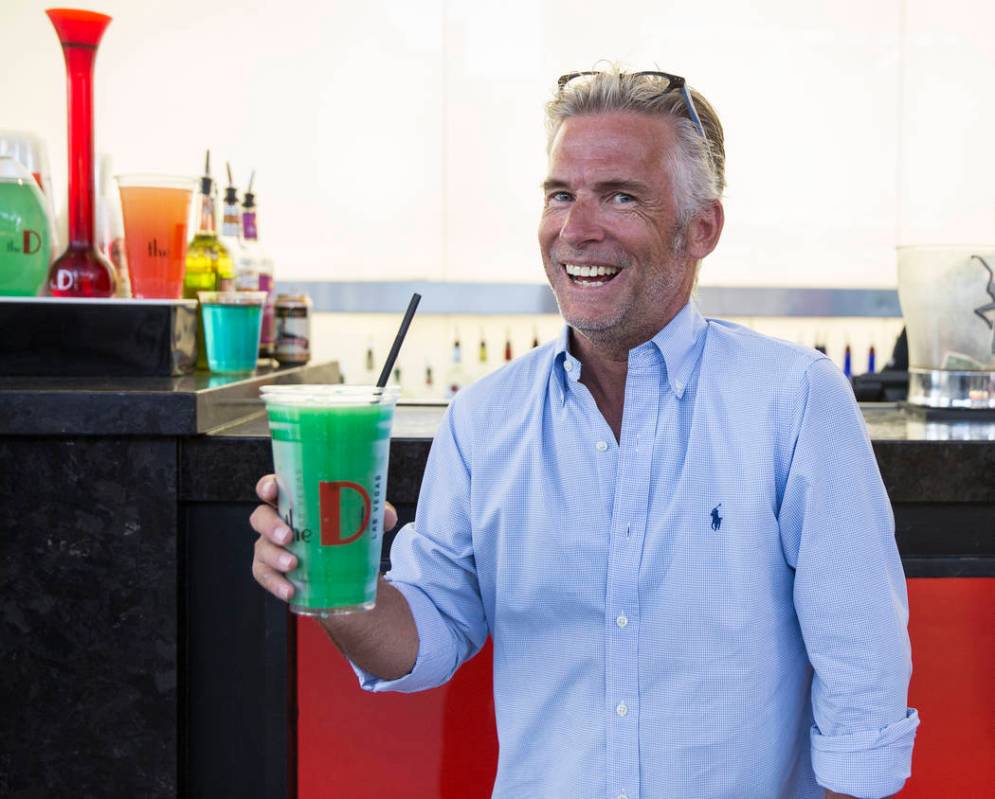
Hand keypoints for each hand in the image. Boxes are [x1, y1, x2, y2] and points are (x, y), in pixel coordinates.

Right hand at [250, 474, 397, 601]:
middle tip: (288, 536)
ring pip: (262, 548)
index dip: (267, 486)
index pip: (272, 487)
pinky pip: (266, 576)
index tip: (272, 490)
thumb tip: (385, 516)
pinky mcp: (272, 571)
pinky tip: (290, 590)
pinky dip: (276, 584)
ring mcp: (271, 546)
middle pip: (260, 516)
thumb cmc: (344, 531)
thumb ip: (374, 514)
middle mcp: (278, 521)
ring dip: (275, 556)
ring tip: (293, 564)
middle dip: (271, 525)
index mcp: (294, 501)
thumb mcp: (362, 519)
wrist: (344, 566)